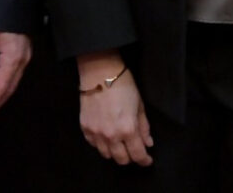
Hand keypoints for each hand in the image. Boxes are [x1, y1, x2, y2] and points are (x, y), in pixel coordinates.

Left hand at [0, 30, 31, 119]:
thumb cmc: (0, 14)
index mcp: (14, 58)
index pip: (2, 86)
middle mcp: (22, 60)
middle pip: (10, 88)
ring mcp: (25, 56)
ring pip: (14, 83)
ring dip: (1, 96)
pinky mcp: (23, 52)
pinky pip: (15, 75)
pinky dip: (6, 85)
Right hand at [76, 51, 152, 166]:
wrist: (99, 72)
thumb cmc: (124, 85)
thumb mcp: (139, 105)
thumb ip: (144, 127)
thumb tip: (147, 143)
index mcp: (128, 130)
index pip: (138, 155)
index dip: (145, 160)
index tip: (147, 160)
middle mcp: (111, 136)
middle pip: (121, 160)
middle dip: (130, 157)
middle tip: (133, 150)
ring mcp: (96, 133)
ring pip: (106, 155)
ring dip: (115, 152)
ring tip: (119, 143)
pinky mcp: (85, 127)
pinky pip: (93, 144)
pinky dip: (101, 144)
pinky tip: (105, 136)